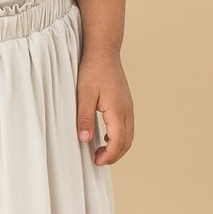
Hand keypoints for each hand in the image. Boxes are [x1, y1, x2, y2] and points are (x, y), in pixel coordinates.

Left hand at [77, 49, 133, 164]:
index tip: (96, 162)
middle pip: (127, 142)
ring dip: (117, 147)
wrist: (104, 52)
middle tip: (97, 161)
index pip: (118, 141)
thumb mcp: (84, 95)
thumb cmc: (93, 71)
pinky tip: (105, 137)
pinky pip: (127, 126)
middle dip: (114, 155)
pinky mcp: (126, 103)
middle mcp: (127, 110)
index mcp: (118, 110)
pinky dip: (119, 137)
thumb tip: (85, 140)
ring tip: (101, 152)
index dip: (109, 155)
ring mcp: (128, 106)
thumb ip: (84, 118)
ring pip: (129, 135)